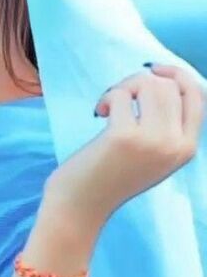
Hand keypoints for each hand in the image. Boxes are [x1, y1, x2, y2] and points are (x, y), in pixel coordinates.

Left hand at [44, 64, 206, 231]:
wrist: (82, 205)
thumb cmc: (111, 174)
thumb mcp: (152, 152)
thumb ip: (165, 124)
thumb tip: (162, 77)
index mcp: (186, 148)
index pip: (197, 96)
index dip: (177, 74)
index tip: (153, 70)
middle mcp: (176, 145)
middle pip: (168, 86)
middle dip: (139, 82)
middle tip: (116, 98)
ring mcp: (153, 141)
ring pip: (148, 85)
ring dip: (122, 87)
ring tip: (108, 106)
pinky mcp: (125, 137)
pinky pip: (120, 94)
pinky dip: (106, 97)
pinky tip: (98, 113)